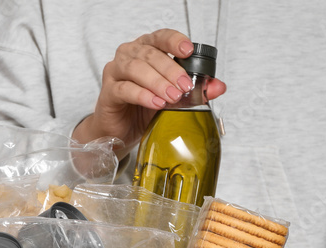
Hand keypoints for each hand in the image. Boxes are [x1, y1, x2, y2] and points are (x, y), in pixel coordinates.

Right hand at [72, 29, 226, 150]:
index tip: (188, 51)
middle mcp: (128, 56)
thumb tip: (218, 86)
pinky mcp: (107, 92)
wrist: (120, 132)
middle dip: (171, 70)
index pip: (160, 37)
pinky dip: (143, 95)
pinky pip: (125, 89)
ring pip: (136, 69)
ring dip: (157, 82)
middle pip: (150, 54)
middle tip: (185, 85)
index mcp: (145, 50)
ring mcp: (115, 72)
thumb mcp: (172, 98)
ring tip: (172, 96)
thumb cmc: (142, 109)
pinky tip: (156, 103)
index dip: (174, 41)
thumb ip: (195, 91)